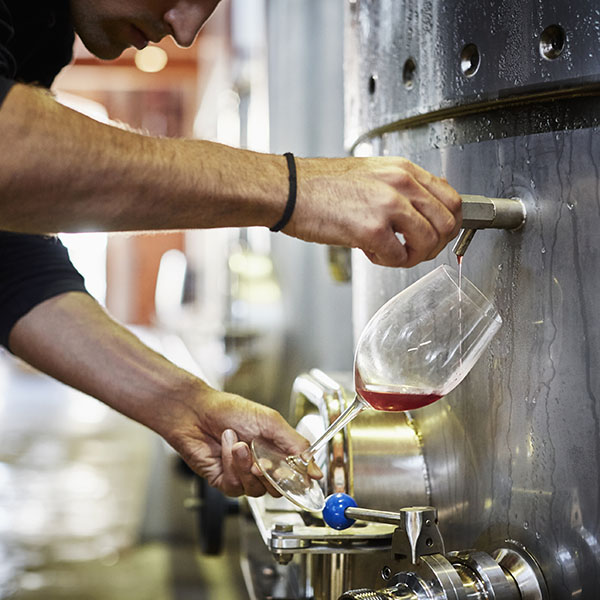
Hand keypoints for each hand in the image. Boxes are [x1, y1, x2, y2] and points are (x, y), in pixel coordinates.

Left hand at [163, 389, 321, 497]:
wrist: (197, 412)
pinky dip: (231, 464)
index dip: (298, 479)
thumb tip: (315, 470)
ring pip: (256, 489)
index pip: (296, 475)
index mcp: (277, 451)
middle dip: (271, 475)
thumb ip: (296, 446)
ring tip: (239, 444)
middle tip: (264, 461)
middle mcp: (262, 466)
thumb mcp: (271, 422)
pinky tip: (227, 446)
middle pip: (278, 489)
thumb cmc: (231, 411)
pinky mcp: (224, 481)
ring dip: (247, 465)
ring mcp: (243, 475)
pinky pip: (235, 486)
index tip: (296, 474)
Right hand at [288, 156, 461, 267]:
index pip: (451, 198)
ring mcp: (388, 206)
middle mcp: (400, 184)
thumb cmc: (320, 185)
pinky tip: (370, 252)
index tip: (438, 234)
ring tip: (392, 252)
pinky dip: (388, 262)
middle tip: (416, 250)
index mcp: (402, 169)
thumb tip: (423, 209)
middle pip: (447, 223)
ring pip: (428, 242)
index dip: (449, 223)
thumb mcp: (370, 173)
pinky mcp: (371, 229)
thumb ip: (401, 188)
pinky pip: (399, 257)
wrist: (288, 190)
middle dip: (435, 244)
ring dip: (413, 256)